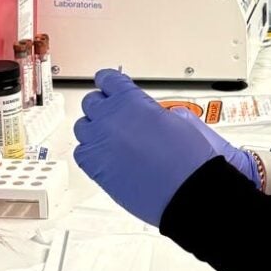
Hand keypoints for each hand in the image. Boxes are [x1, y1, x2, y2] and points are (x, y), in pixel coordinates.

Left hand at [73, 68, 247, 226]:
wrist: (187, 191)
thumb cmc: (189, 160)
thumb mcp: (179, 120)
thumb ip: (156, 112)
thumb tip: (155, 114)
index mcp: (130, 100)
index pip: (107, 79)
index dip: (108, 82)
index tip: (108, 85)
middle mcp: (110, 118)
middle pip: (91, 102)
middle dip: (102, 106)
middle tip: (113, 114)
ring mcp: (99, 143)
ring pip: (82, 127)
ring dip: (93, 128)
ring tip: (108, 137)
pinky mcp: (95, 167)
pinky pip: (81, 153)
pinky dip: (90, 152)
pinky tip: (103, 155)